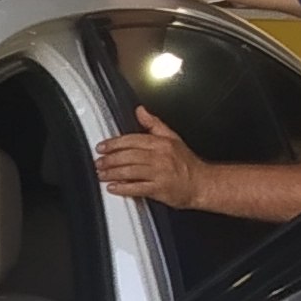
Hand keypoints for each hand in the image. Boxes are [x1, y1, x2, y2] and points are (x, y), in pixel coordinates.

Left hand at [92, 108, 209, 209]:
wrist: (202, 183)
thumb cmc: (187, 163)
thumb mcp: (172, 138)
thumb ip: (154, 124)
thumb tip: (140, 111)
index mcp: (161, 143)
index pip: (132, 140)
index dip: (114, 143)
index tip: (102, 147)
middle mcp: (159, 157)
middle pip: (128, 155)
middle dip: (110, 159)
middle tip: (98, 162)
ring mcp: (159, 173)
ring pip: (130, 171)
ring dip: (112, 173)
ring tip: (101, 174)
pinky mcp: (159, 189)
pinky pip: (137, 188)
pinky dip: (123, 188)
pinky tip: (114, 188)